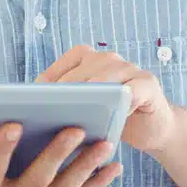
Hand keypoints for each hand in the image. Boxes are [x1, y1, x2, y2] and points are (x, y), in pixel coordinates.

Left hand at [38, 44, 175, 152]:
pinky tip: (114, 116)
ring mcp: (130, 68)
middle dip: (68, 90)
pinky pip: (133, 89)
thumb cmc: (112, 120)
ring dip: (92, 92)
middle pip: (84, 70)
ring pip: (106, 75)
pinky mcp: (148, 83)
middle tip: (53, 109)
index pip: (67, 63)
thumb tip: (34, 111)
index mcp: (91, 60)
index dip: (51, 80)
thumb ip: (67, 106)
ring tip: (79, 109)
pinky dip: (123, 100)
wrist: (152, 128)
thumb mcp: (87, 113)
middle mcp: (109, 59)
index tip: (35, 100)